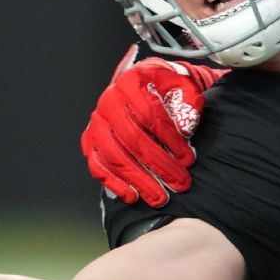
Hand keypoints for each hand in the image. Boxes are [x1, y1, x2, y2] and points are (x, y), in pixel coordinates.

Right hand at [81, 45, 225, 206]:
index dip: (170, 140)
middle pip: (132, 139)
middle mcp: (108, 101)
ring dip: (139, 180)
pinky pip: (97, 165)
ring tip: (161, 198)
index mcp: (131, 82)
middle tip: (181, 183)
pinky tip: (132, 196)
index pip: (149, 115)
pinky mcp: (90, 140)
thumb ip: (188, 101)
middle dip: (159, 164)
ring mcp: (97, 122)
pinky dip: (113, 183)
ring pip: (114, 156)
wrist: (150, 85)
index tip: (189, 159)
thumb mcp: (184, 84)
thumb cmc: (170, 87)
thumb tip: (185, 127)